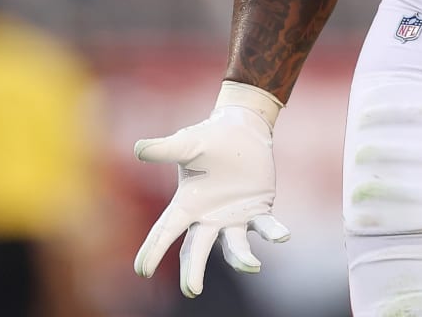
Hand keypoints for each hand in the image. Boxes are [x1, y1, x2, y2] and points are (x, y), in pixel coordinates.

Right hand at [133, 83, 290, 296]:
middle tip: (192, 290)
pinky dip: (273, 233)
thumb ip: (164, 149)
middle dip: (194, 270)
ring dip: (241, 258)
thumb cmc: (209, 140)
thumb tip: (139, 149)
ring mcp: (234, 218)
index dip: (154, 250)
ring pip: (235, 246)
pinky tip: (282, 237)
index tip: (143, 270)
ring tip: (252, 266)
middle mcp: (208, 218)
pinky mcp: (258, 210)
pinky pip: (265, 226)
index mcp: (186, 204)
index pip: (166, 231)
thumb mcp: (186, 144)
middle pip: (197, 249)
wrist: (242, 131)